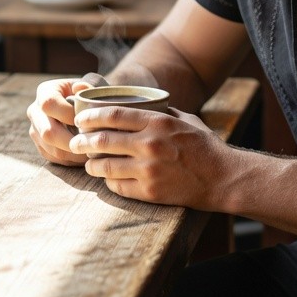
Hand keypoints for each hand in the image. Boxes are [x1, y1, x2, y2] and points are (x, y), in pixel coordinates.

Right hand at [27, 73, 105, 166]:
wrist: (84, 105)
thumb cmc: (90, 94)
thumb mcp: (91, 85)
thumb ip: (89, 84)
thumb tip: (79, 87)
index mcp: (45, 92)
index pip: (49, 104)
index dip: (68, 115)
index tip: (87, 121)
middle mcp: (35, 111)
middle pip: (47, 131)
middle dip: (71, 141)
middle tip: (91, 144)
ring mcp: (35, 129)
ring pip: (50, 148)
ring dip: (72, 153)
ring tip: (91, 152)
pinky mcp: (40, 145)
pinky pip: (52, 157)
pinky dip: (69, 160)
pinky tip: (84, 156)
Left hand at [68, 103, 228, 206]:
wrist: (222, 178)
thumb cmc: (204, 147)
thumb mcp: (184, 119)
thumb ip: (160, 112)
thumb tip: (136, 105)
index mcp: (158, 122)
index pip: (113, 115)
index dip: (91, 116)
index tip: (81, 119)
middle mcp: (150, 144)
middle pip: (102, 140)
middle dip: (82, 141)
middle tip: (74, 142)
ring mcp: (149, 170)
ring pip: (105, 166)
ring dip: (91, 164)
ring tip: (88, 163)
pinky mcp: (150, 192)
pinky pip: (117, 186)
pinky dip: (108, 181)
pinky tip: (107, 178)